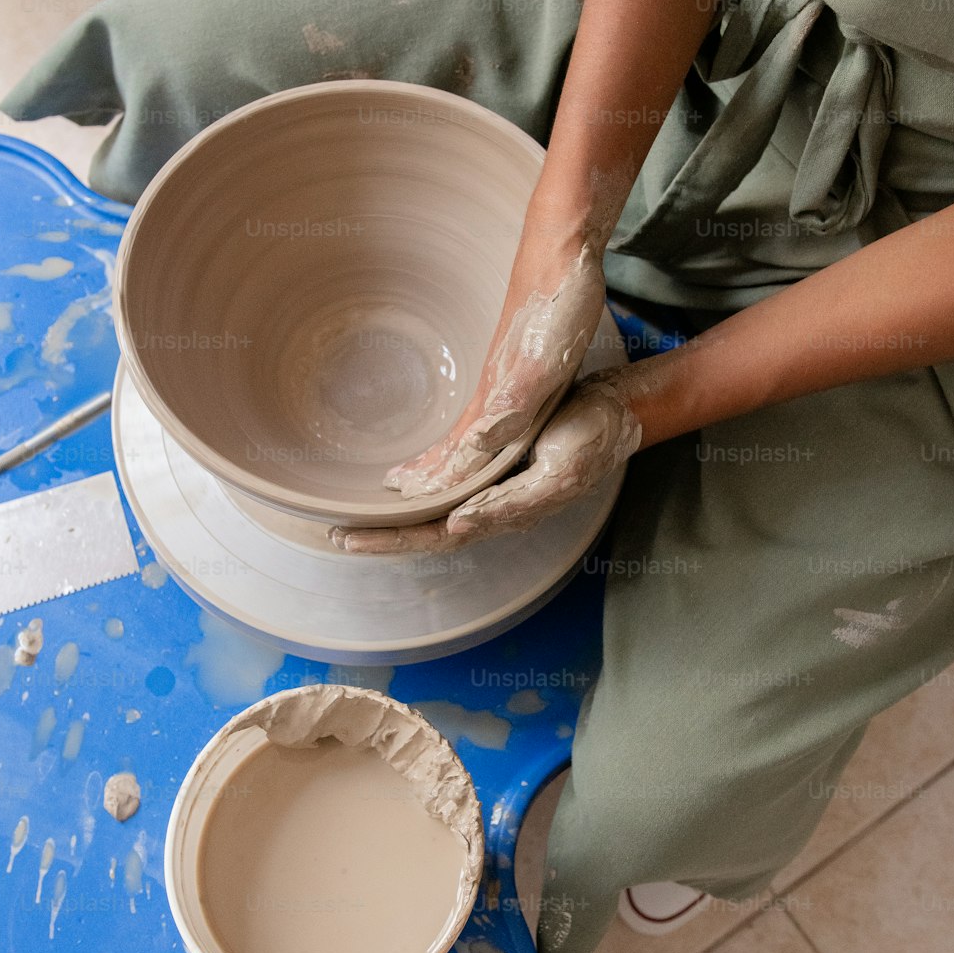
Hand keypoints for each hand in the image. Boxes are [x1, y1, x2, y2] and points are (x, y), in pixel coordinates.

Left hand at [335, 371, 642, 553]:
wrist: (618, 411)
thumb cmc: (593, 435)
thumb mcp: (558, 469)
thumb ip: (511, 501)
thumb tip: (459, 524)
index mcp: (505, 511)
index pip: (437, 536)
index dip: (393, 541)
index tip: (349, 536)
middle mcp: (493, 507)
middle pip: (427, 533)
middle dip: (382, 538)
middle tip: (335, 534)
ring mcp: (495, 490)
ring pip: (434, 515)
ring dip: (395, 522)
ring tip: (353, 518)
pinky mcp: (496, 468)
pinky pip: (448, 490)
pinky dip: (418, 494)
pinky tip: (399, 488)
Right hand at [384, 240, 605, 497]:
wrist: (562, 252)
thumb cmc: (556, 307)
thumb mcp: (540, 367)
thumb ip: (510, 406)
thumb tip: (475, 445)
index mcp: (496, 400)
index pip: (458, 456)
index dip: (435, 485)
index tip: (403, 508)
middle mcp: (492, 391)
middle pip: (453, 443)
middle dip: (426, 471)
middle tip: (394, 491)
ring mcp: (502, 375)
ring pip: (466, 425)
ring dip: (443, 451)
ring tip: (420, 467)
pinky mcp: (516, 359)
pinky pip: (487, 406)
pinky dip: (471, 425)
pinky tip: (473, 423)